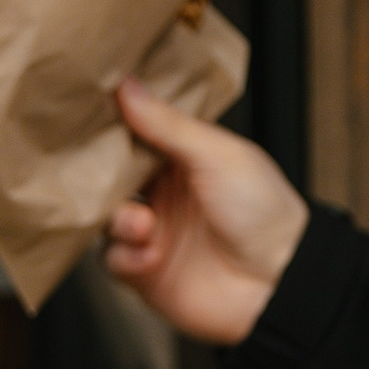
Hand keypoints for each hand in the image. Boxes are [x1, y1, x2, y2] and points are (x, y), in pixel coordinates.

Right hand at [104, 77, 308, 345]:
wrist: (279, 283)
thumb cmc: (265, 212)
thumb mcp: (218, 155)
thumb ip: (167, 124)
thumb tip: (127, 85)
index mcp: (186, 159)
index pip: (137, 136)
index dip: (114, 128)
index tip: (89, 116)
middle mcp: (167, 194)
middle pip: (113, 177)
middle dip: (104, 178)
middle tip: (104, 175)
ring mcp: (156, 233)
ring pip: (107, 218)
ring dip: (119, 219)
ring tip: (144, 224)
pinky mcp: (147, 272)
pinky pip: (112, 259)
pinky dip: (125, 255)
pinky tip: (151, 255)